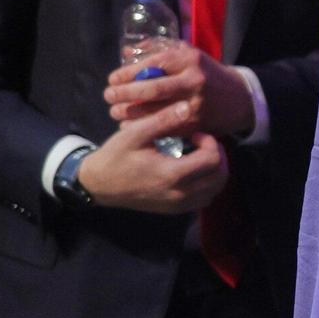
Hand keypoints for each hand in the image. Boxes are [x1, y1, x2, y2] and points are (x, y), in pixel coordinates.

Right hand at [74, 103, 227, 214]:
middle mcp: (179, 194)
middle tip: (204, 143)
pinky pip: (204, 199)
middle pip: (220, 176)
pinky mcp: (175, 210)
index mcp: (172, 175)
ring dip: (216, 170)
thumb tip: (187, 107)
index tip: (196, 134)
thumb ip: (163, 121)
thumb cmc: (115, 157)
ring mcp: (178, 205)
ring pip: (215, 190)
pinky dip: (208, 184)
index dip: (211, 142)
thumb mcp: (134, 134)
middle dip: (218, 156)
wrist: (98, 185)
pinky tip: (195, 170)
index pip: (212, 160)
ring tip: (200, 155)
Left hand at [105, 43, 255, 137]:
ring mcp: (195, 104)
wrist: (240, 99)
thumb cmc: (208, 74)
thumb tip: (127, 52)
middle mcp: (194, 80)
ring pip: (154, 110)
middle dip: (124, 93)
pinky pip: (161, 126)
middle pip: (151, 89)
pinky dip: (141, 126)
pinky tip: (129, 124)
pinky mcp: (194, 124)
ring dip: (129, 112)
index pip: (153, 64)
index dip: (128, 73)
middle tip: (108, 95)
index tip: (113, 79)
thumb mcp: (189, 56)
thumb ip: (159, 51)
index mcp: (191, 59)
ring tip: (115, 110)